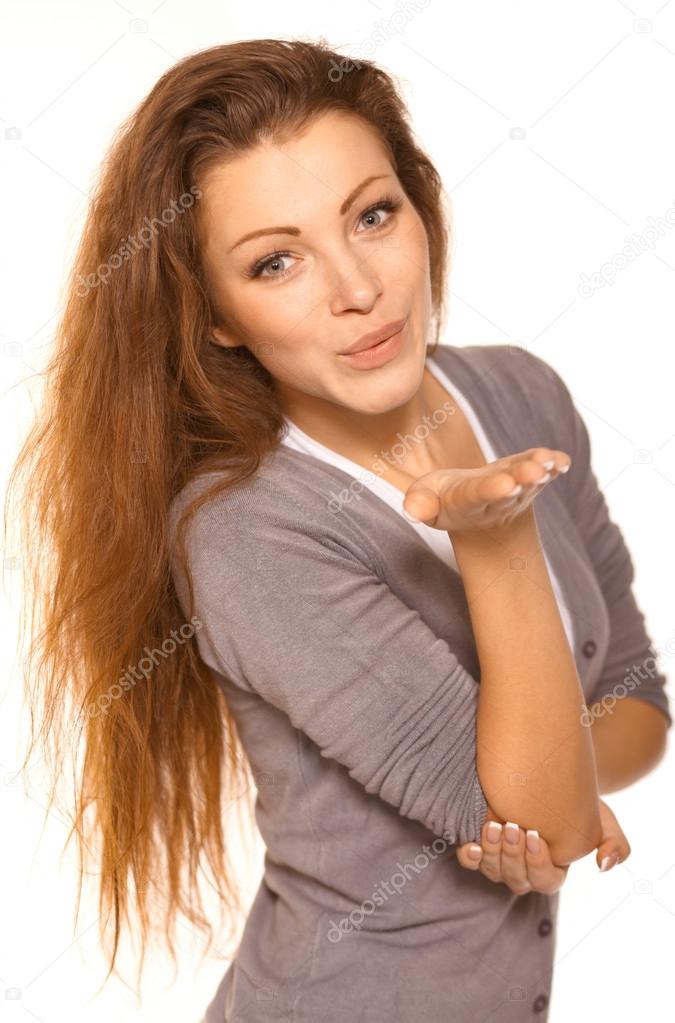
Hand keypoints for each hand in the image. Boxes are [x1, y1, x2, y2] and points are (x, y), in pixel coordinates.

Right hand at [402, 447, 570, 532]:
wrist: (474, 509)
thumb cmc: (442, 498)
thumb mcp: (424, 498)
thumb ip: (419, 503)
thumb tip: (413, 511)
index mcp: (467, 502)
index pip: (479, 495)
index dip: (492, 489)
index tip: (505, 484)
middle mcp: (496, 499)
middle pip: (511, 490)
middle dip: (522, 479)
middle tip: (535, 471)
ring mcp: (517, 489)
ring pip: (530, 482)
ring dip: (541, 471)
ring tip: (549, 461)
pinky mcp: (531, 477)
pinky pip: (547, 473)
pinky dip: (556, 466)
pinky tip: (563, 461)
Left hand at [456, 798, 631, 892]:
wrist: (548, 777)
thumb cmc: (578, 802)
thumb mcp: (602, 820)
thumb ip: (614, 844)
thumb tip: (604, 866)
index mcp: (552, 871)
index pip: (545, 881)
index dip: (538, 863)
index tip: (535, 836)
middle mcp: (524, 870)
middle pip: (516, 878)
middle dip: (513, 855)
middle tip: (513, 827)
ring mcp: (500, 860)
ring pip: (493, 871)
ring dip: (492, 852)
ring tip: (494, 826)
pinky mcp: (481, 844)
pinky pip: (470, 860)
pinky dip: (469, 855)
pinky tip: (471, 843)